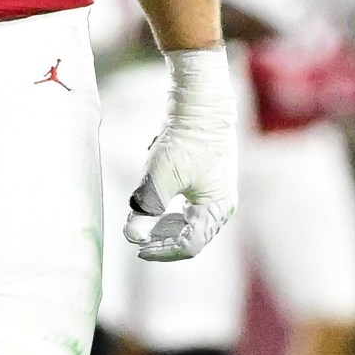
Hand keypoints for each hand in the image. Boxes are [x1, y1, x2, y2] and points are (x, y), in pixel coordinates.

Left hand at [125, 47, 236, 260]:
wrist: (200, 104)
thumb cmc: (184, 140)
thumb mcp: (159, 177)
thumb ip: (145, 210)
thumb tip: (132, 236)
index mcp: (216, 209)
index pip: (189, 245)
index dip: (162, 250)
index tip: (139, 248)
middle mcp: (222, 205)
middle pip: (192, 237)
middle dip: (163, 239)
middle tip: (139, 235)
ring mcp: (218, 193)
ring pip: (191, 224)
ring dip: (166, 227)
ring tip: (145, 220)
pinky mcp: (210, 181)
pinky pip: (192, 208)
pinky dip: (172, 212)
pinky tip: (157, 203)